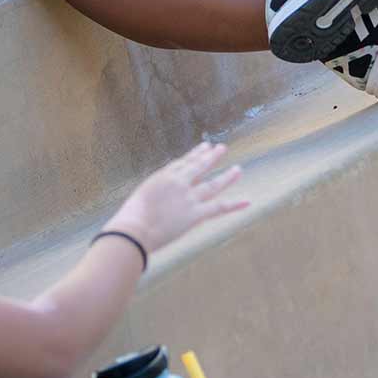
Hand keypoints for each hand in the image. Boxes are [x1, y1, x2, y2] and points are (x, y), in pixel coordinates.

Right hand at [106, 140, 247, 254]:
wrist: (134, 230)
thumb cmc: (130, 219)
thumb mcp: (139, 197)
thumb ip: (154, 194)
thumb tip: (158, 198)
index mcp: (163, 176)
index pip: (183, 162)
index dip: (195, 154)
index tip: (204, 147)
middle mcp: (179, 183)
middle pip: (200, 166)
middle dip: (211, 157)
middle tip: (221, 148)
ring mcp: (189, 197)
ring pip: (214, 184)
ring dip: (227, 176)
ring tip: (238, 169)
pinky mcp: (196, 214)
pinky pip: (219, 208)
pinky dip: (234, 205)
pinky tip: (247, 201)